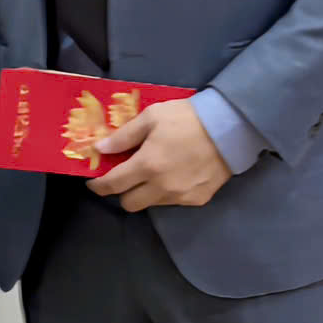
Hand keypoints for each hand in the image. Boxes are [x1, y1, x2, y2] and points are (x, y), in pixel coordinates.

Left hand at [87, 98, 231, 210]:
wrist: (229, 128)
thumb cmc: (186, 118)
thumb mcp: (151, 117)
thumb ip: (123, 136)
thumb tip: (100, 149)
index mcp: (147, 165)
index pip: (113, 185)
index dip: (99, 186)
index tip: (94, 183)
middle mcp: (161, 187)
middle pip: (130, 204)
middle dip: (122, 193)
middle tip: (126, 177)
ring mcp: (181, 196)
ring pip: (152, 204)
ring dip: (146, 192)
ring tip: (154, 172)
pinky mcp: (198, 199)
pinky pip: (173, 202)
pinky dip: (167, 192)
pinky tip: (175, 175)